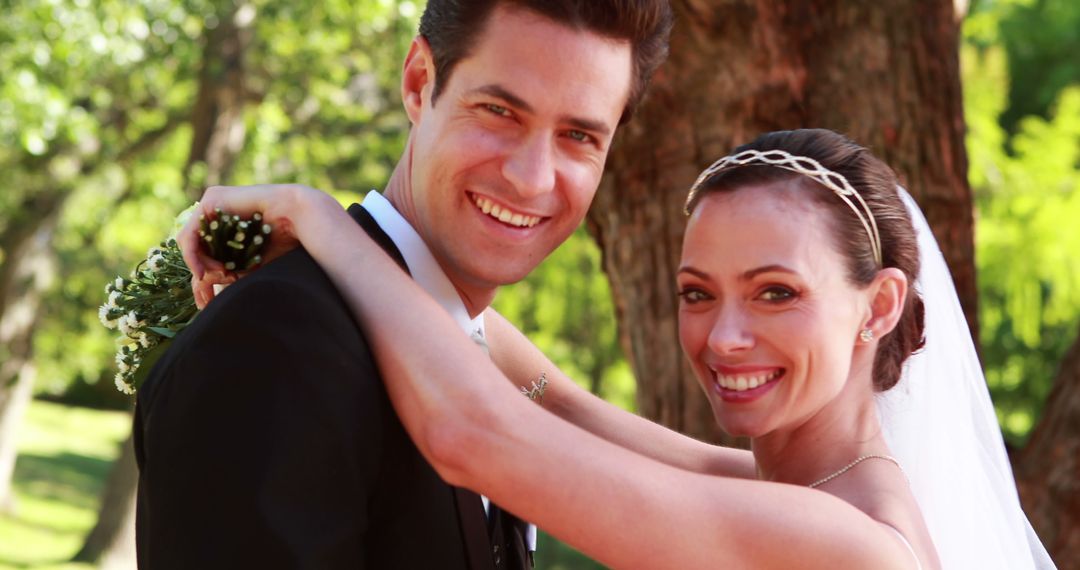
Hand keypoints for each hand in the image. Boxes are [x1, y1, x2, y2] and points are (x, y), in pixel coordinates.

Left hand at [177, 184, 334, 308]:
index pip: (202, 253)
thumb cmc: (283, 241)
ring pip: (189, 242)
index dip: (201, 277)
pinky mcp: (212, 200)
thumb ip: (229, 271)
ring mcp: (212, 205)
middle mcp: (217, 214)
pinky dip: (192, 255)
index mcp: (226, 226)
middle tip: (209, 293)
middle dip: (198, 274)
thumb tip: (205, 285)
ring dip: (198, 265)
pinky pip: (190, 233)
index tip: (206, 301)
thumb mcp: (249, 263)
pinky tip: (203, 271)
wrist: (298, 218)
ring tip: (216, 277)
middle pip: (194, 248)